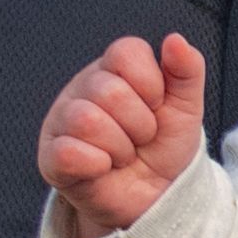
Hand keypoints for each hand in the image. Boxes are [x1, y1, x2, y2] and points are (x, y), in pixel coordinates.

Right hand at [36, 32, 207, 237]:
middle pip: (109, 91)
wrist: (156, 198)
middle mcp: (82, 89)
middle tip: (139, 139)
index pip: (126, 52)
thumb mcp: (186, 108)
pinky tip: (102, 169)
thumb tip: (176, 39)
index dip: (151, 85)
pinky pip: (68, 153)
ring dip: (120, 148)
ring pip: (87, 120)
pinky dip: (97, 165)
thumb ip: (186, 71)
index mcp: (113, 70)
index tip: (156, 107)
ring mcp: (62, 121)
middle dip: (140, 125)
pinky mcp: (51, 157)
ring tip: (122, 156)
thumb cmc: (164, 148)